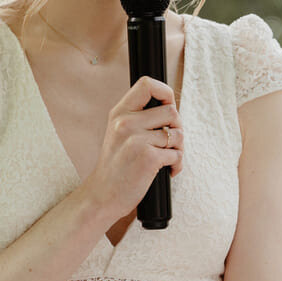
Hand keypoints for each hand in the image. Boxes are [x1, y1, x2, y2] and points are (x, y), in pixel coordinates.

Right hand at [84, 75, 183, 223]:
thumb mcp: (119, 133)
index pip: (147, 84)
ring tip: (168, 158)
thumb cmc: (116, 166)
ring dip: (179, 148)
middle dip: (177, 128)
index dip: (165, 93)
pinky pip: (177, 154)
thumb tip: (171, 106)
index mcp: (119, 113)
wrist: (102, 195)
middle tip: (170, 142)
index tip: (168, 107)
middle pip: (171, 111)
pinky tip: (167, 170)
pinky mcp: (148, 157)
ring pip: (177, 134)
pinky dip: (177, 164)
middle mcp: (126, 123)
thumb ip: (139, 117)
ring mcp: (136, 140)